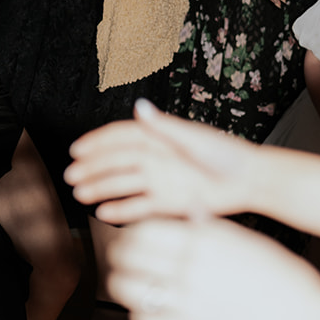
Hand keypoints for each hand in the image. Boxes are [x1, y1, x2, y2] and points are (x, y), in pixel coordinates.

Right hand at [66, 101, 251, 223]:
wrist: (249, 181)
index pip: (119, 136)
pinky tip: (103, 213)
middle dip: (91, 167)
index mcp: (158, 136)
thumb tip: (139, 106)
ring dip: (100, 188)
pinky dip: (121, 210)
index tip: (76, 149)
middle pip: (115, 161)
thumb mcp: (193, 137)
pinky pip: (138, 206)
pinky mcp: (168, 201)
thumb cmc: (225, 153)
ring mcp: (159, 180)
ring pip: (122, 184)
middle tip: (70, 176)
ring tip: (80, 195)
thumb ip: (164, 126)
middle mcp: (155, 157)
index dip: (96, 142)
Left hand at [106, 215, 319, 319]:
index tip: (130, 236)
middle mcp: (191, 269)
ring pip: (127, 290)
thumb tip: (186, 208)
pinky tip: (147, 308)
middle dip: (119, 256)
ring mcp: (189, 304)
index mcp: (203, 240)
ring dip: (122, 284)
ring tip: (129, 283)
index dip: (129, 232)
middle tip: (122, 258)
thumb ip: (207, 226)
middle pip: (127, 256)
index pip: (142, 229)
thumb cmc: (280, 276)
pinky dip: (139, 314)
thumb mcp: (243, 238)